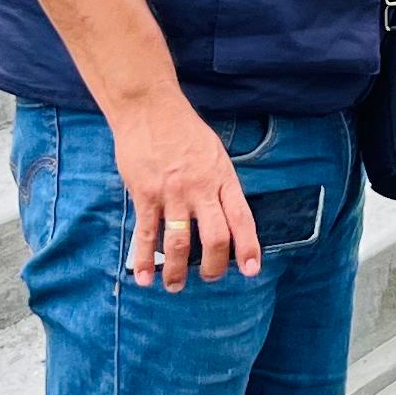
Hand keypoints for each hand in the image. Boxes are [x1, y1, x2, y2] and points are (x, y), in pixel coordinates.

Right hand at [112, 94, 262, 289]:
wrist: (149, 108)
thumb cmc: (183, 130)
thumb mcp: (214, 153)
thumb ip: (219, 184)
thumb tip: (225, 213)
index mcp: (222, 178)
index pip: (241, 218)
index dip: (248, 247)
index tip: (251, 270)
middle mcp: (200, 189)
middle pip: (214, 237)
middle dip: (214, 266)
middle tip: (209, 277)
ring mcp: (172, 193)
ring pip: (178, 243)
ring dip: (177, 271)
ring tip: (175, 286)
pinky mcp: (145, 194)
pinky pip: (146, 234)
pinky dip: (144, 259)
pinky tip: (144, 277)